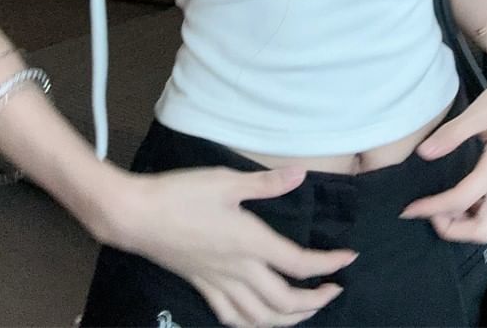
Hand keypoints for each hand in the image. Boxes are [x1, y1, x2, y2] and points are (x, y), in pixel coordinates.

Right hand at [109, 164, 358, 326]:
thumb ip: (267, 183)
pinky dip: (254, 325)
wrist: (137, 216)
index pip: (299, 263)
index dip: (328, 265)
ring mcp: (219, 283)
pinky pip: (233, 318)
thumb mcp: (226, 181)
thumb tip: (302, 173)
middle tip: (335, 290)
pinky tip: (261, 322)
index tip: (349, 258)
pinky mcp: (201, 287)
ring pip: (261, 318)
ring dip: (290, 320)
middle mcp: (239, 270)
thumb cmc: (182, 193)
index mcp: (250, 242)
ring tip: (308, 311)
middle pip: (285, 301)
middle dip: (316, 301)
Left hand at [398, 50, 486, 243]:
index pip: (461, 200)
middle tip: (430, 211)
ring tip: (446, 208)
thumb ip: (452, 135)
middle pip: (485, 230)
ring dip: (470, 227)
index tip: (409, 209)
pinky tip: (465, 200)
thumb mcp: (480, 111)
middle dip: (455, 230)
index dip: (432, 209)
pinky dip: (482, 217)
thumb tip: (424, 154)